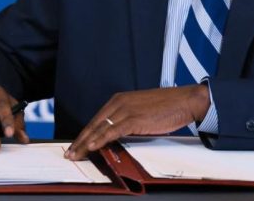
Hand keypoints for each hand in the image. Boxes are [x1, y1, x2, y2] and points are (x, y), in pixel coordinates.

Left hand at [65, 85, 209, 160]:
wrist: (184, 101)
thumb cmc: (167, 106)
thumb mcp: (141, 111)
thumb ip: (127, 120)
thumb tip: (117, 135)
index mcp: (120, 99)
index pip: (97, 119)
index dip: (85, 133)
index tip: (76, 144)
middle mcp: (119, 103)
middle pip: (94, 124)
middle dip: (80, 140)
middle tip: (70, 153)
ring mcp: (126, 110)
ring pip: (99, 128)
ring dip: (85, 143)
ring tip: (76, 154)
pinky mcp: (133, 118)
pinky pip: (112, 131)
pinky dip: (100, 140)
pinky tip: (92, 147)